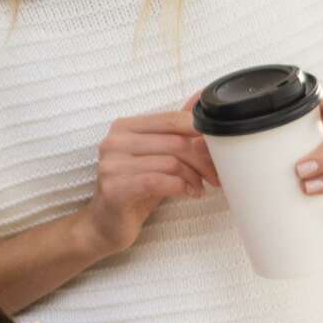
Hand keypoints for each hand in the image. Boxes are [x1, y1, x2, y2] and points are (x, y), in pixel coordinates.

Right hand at [78, 94, 217, 256]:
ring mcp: (111, 165)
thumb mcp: (157, 155)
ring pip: (171, 163)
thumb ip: (175, 129)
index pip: (172, 119)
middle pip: (175, 142)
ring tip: (198, 188)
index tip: (217, 150)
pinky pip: (159, 181)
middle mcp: (114, 141)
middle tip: (214, 175)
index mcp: (124, 127)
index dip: (201, 133)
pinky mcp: (115, 188)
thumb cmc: (134, 187)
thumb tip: (200, 98)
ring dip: (193, 178)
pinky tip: (187, 194)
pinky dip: (180, 188)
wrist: (105, 223)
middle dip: (202, 160)